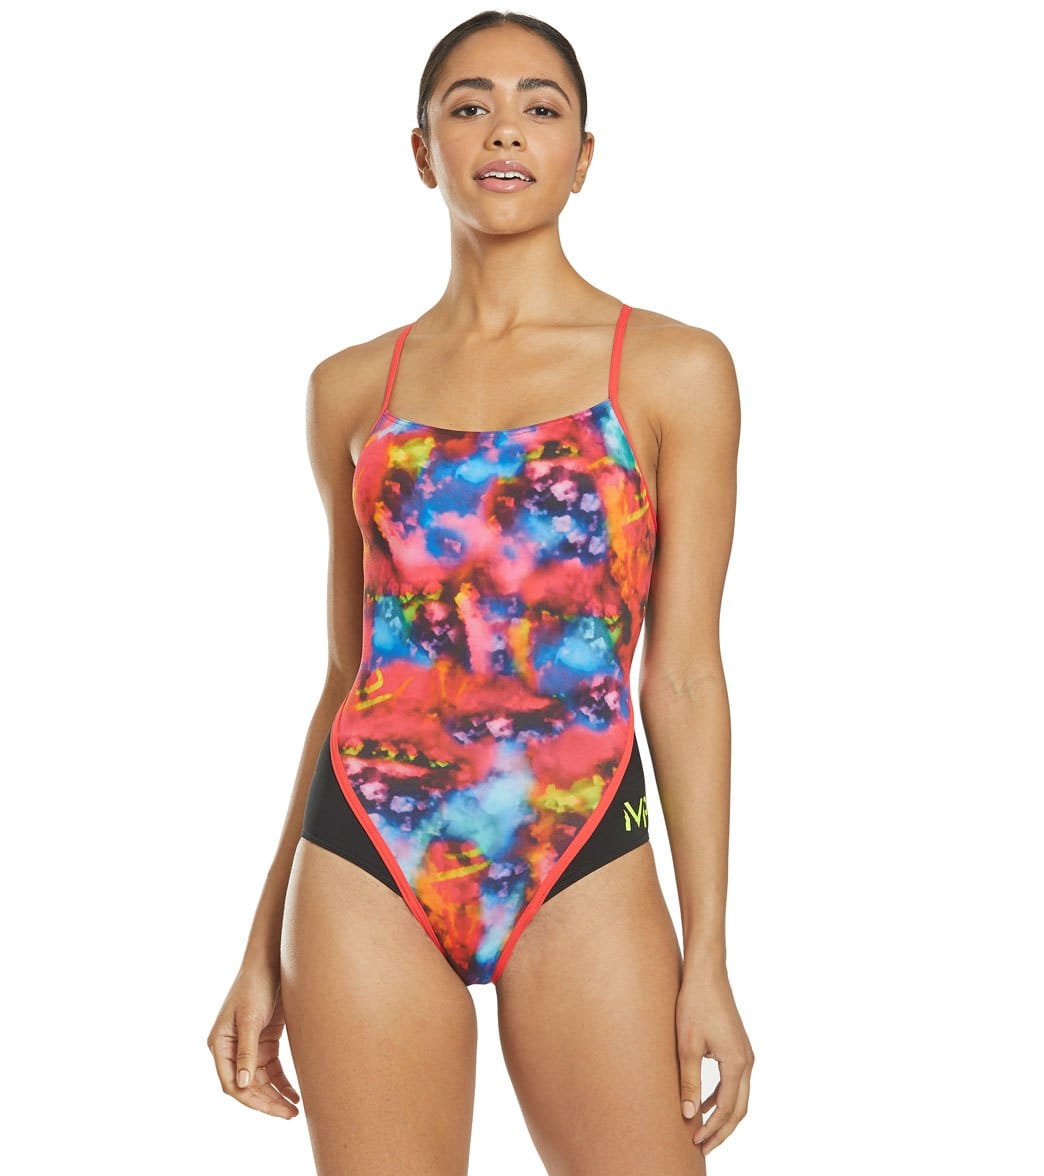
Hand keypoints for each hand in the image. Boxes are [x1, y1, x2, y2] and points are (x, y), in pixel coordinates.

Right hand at [207, 966, 300, 1118]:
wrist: (271, 961)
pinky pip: (271, 1068)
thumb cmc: (256, 986)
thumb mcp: (251, 1019)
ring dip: (276, 1094)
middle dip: (267, 1101)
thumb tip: (244, 1084)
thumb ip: (247, 1052)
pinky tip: (294, 1093)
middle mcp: (231, 1049)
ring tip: (294, 1109)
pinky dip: (281, 1081)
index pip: (233, 1083)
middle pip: (248, 1085)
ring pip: (260, 1080)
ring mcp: (248, 1045)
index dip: (252, 1100)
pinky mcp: (264, 1040)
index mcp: (219, 1045)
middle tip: (289, 1115)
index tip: (274, 1109)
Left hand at [676, 964, 753, 1154]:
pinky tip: (704, 1102)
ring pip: (739, 1096)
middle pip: (739, 1109)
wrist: (706, 972)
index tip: (696, 1142)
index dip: (713, 1129)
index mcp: (737, 1064)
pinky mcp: (737, 1046)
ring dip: (722, 1115)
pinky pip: (734, 1081)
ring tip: (702, 1130)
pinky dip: (722, 1097)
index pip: (727, 1110)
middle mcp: (747, 1061)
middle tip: (702, 1146)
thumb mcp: (687, 1046)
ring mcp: (745, 1053)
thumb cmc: (694, 1005)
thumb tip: (689, 1115)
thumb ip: (689, 1082)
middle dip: (722, 1130)